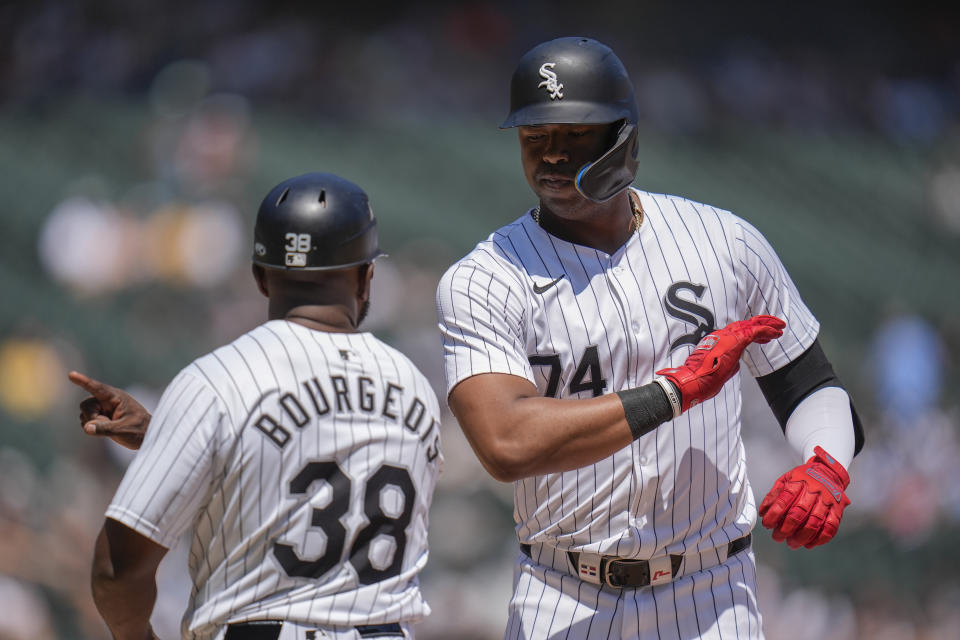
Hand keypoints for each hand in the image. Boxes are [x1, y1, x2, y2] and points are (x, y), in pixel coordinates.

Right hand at [68, 371, 151, 449]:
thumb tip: (87, 427)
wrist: (145, 436)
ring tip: (112, 427)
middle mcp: (107, 400)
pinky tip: (106, 430)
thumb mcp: (124, 430)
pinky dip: (92, 428)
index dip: (83, 381)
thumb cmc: (139, 430)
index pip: (97, 388)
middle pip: (85, 405)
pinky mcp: (100, 417)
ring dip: (93, 424)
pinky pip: (86, 422)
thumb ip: (105, 428)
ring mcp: (103, 409)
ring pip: (84, 414)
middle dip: (91, 417)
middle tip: (108, 423)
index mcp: (116, 397)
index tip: (71, 374)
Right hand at [656, 315, 784, 411]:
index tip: (763, 337)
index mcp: (717, 342)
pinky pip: (754, 332)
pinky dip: (766, 331)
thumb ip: (728, 366)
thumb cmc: (701, 381)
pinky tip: (776, 333)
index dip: (752, 332)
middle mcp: (721, 335)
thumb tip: (736, 365)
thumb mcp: (717, 371)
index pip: (736, 332)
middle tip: (776, 327)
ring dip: (767, 326)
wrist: (692, 382)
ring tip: (780, 327)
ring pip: (751, 325)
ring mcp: (727, 337)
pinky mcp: (734, 341)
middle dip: (762, 324)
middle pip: (745, 325)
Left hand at [759, 446, 850, 548]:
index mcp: (798, 482)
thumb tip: (763, 512)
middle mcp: (814, 491)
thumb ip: (774, 494)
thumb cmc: (803, 479)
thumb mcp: (786, 479)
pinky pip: (830, 527)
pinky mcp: (838, 510)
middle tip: (777, 537)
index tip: (767, 524)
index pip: (784, 500)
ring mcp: (827, 501)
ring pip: (815, 523)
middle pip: (799, 513)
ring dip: (801, 537)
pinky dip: (819, 539)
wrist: (828, 472)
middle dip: (786, 529)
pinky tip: (809, 544)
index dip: (774, 515)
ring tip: (791, 543)